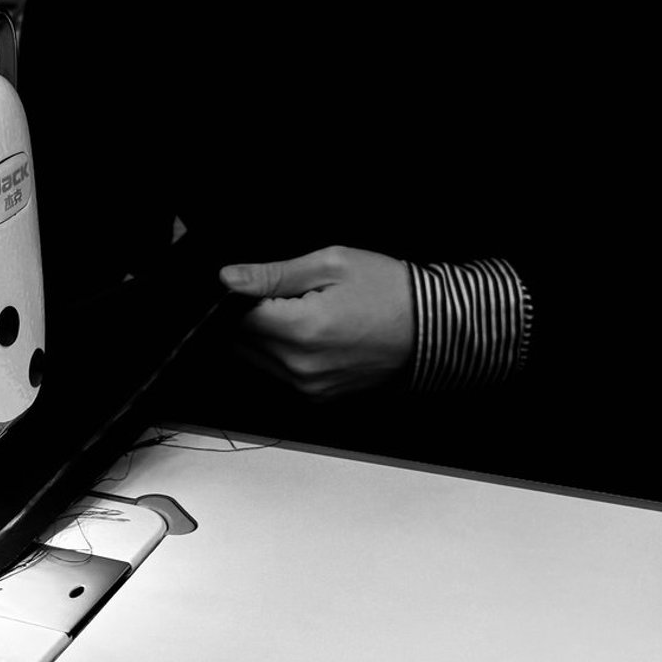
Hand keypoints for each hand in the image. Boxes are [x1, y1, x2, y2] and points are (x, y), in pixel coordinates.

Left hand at [220, 245, 412, 400]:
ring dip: (266, 337)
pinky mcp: (318, 396)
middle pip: (241, 342)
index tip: (262, 284)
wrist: (433, 326)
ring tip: (304, 314)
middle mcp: (299, 367)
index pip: (234, 317)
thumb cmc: (388, 290)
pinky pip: (280, 374)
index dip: (241, 296)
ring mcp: (309, 387)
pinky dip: (283, 354)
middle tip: (288, 296)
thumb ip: (272, 274)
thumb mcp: (330, 264)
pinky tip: (312, 334)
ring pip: (256, 360)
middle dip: (251, 317)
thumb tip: (228, 278)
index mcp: (300, 331)